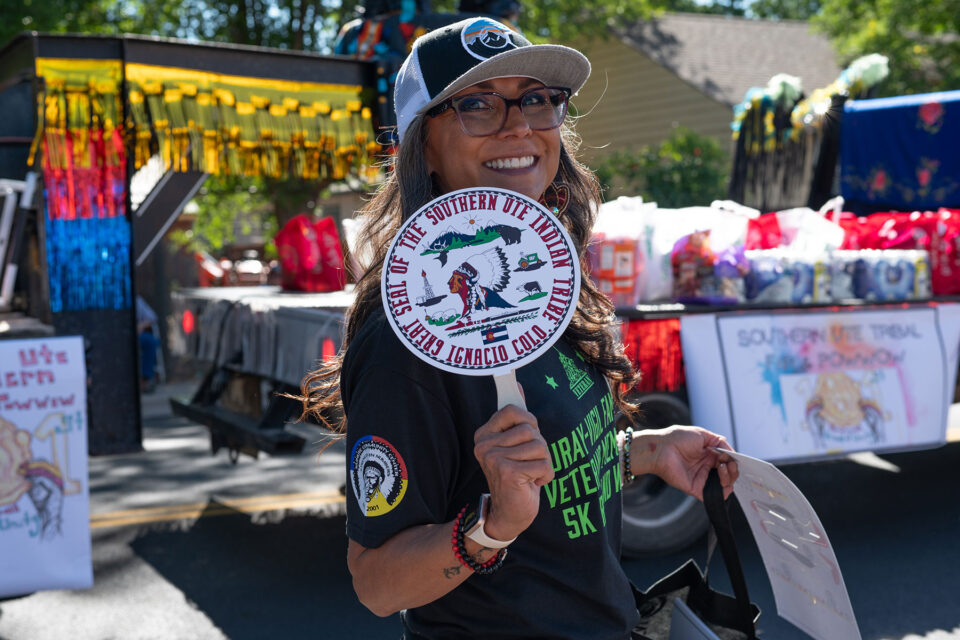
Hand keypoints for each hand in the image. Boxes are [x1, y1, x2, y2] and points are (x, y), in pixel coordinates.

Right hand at [473, 402, 553, 541]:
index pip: (512, 409)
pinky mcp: (508, 472)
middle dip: (539, 447)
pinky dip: (546, 476)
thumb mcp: (515, 444)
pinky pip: (544, 464)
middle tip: (528, 462)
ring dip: (544, 462)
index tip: (526, 435)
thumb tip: (516, 384)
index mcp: (484, 434)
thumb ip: (515, 416)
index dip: (528, 421)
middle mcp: (484, 445)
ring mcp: (494, 458)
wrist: (508, 514)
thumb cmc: (516, 476)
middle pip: (530, 428)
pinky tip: (532, 484)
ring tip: (531, 474)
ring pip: (539, 446)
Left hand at [639, 426, 737, 500]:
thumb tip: (732, 453)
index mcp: (709, 455)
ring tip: (722, 467)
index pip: (728, 462)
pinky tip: (721, 478)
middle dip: (733, 469)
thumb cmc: (677, 438)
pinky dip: (724, 491)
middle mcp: (707, 468)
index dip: (733, 460)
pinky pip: (714, 496)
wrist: (661, 448)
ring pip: (725, 485)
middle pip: (729, 475)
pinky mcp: (697, 489)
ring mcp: (702, 479)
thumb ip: (720, 442)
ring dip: (729, 477)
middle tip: (727, 462)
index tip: (731, 457)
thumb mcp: (703, 434)